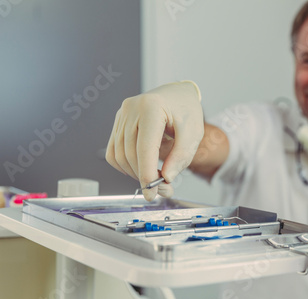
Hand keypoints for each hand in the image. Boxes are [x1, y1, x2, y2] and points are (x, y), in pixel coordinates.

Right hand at [106, 81, 203, 200]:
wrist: (178, 95)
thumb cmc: (186, 110)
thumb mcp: (194, 134)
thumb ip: (181, 157)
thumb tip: (166, 178)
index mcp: (151, 107)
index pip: (144, 148)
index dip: (146, 174)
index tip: (152, 194)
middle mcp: (132, 109)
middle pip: (130, 154)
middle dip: (144, 177)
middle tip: (163, 188)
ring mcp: (122, 115)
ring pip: (120, 156)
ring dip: (135, 173)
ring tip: (156, 178)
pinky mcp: (118, 122)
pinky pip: (114, 151)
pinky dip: (125, 165)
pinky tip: (141, 168)